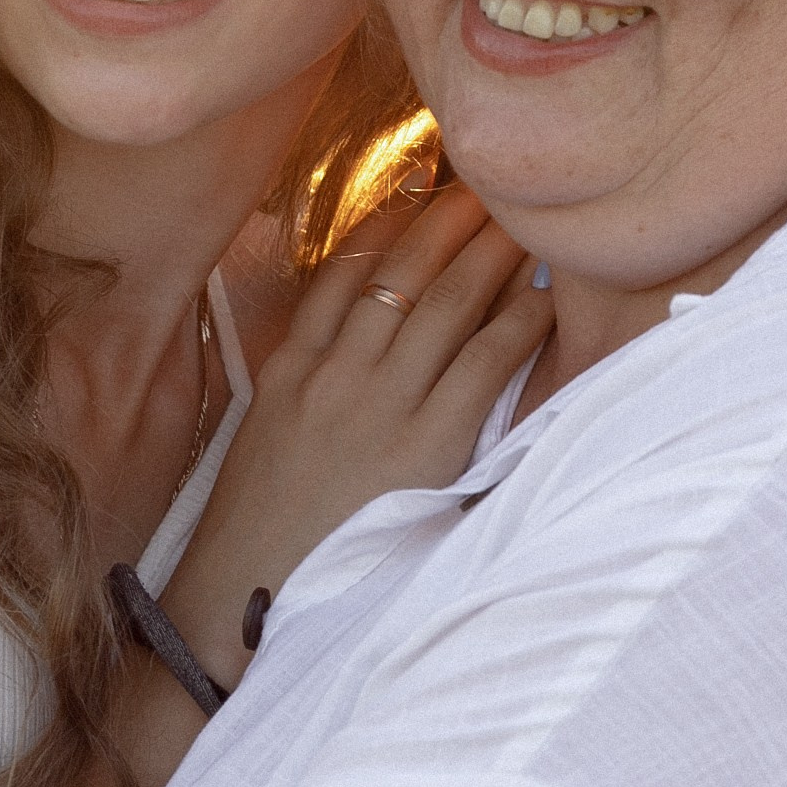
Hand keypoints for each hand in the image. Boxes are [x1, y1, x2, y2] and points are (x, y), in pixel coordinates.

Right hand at [162, 185, 551, 690]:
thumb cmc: (258, 540)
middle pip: (401, 273)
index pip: (341, 276)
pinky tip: (543, 300)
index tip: (417, 194)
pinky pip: (484, 363)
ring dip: (489, 254)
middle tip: (486, 184)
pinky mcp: (427, 445)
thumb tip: (336, 367)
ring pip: (447, 304)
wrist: (243, 601)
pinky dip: (517, 323)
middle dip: (448, 220)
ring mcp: (381, 405)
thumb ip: (299, 397)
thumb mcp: (262, 447)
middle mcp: (335, 374)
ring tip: (521, 221)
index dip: (387, 228)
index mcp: (289, 371)